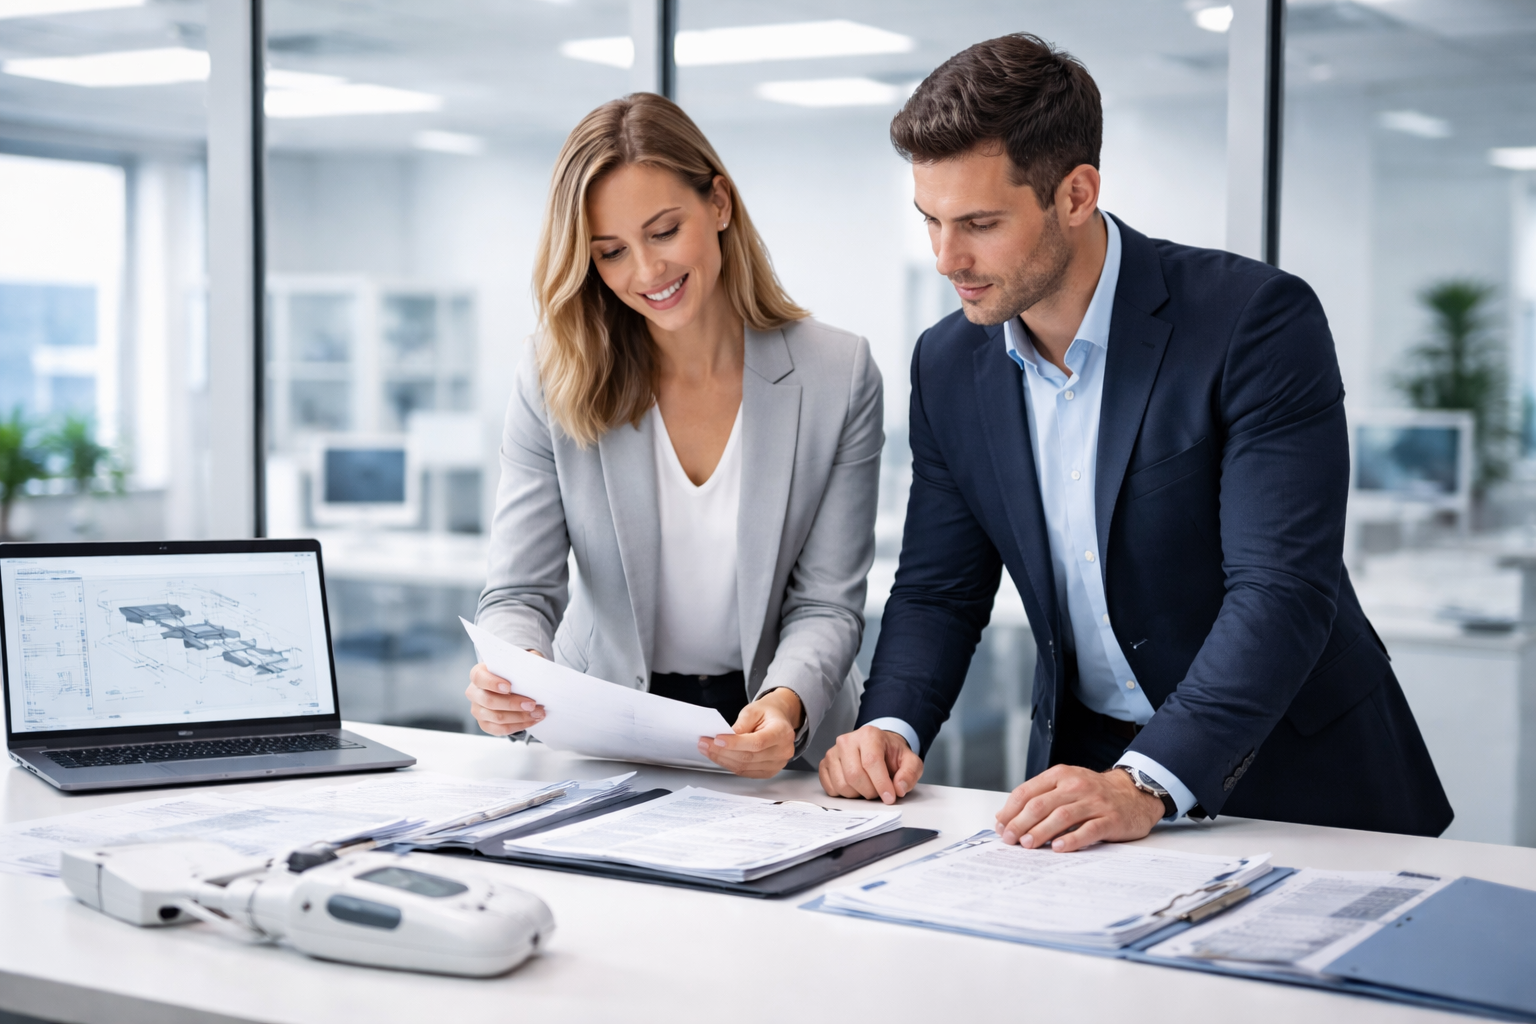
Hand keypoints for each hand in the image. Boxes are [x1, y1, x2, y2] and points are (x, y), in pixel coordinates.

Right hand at [465, 659, 545, 735]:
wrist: (511, 687)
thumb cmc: (513, 674)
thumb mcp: (519, 663)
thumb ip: (524, 661)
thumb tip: (535, 665)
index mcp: (478, 674)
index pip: (479, 678)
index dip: (492, 683)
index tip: (509, 687)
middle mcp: (474, 693)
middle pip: (489, 701)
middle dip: (513, 704)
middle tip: (532, 704)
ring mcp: (478, 710)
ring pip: (497, 717)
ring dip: (520, 717)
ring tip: (538, 713)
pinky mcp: (485, 724)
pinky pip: (501, 729)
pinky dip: (519, 725)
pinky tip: (532, 720)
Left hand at [700, 688, 801, 777]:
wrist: (778, 720)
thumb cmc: (767, 713)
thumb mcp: (754, 709)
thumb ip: (742, 723)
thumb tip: (726, 737)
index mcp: (782, 732)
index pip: (757, 742)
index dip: (735, 743)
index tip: (716, 739)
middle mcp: (783, 751)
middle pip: (749, 757)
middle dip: (723, 752)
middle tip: (705, 744)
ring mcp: (777, 764)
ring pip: (745, 767)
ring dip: (723, 760)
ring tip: (708, 749)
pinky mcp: (769, 772)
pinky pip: (746, 772)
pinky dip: (730, 765)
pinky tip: (720, 757)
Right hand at [818, 725, 922, 803]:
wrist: (878, 748)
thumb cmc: (891, 755)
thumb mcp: (910, 761)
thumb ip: (910, 773)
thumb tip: (899, 788)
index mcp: (869, 734)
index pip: (871, 762)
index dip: (881, 784)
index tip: (890, 797)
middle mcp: (847, 740)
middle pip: (854, 775)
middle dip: (870, 791)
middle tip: (879, 792)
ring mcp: (833, 752)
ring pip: (841, 785)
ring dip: (857, 794)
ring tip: (867, 787)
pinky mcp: (824, 764)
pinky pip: (831, 788)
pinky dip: (844, 795)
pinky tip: (855, 787)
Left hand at [994, 766, 1165, 852]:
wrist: (1134, 793)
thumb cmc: (1093, 793)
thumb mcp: (1065, 786)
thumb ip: (1039, 798)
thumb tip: (1005, 819)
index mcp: (1060, 775)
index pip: (1027, 791)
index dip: (1010, 811)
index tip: (1000, 826)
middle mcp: (1076, 786)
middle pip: (1041, 805)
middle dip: (1020, 823)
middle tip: (1009, 839)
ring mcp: (1094, 802)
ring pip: (1061, 816)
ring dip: (1041, 832)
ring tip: (1028, 845)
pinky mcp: (1110, 819)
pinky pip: (1088, 830)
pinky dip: (1072, 839)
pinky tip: (1058, 847)